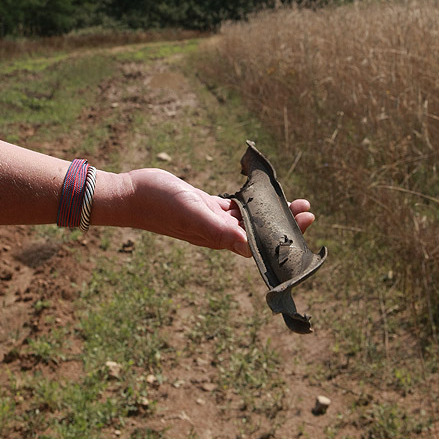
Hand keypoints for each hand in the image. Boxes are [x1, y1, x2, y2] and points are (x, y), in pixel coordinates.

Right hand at [125, 168, 313, 257]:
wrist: (131, 194)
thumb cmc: (159, 204)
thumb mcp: (192, 212)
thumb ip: (218, 228)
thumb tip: (246, 244)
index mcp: (217, 237)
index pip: (257, 243)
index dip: (280, 238)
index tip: (303, 227)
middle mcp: (217, 230)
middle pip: (257, 230)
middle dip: (282, 222)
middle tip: (307, 211)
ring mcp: (211, 217)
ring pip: (248, 217)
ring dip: (269, 210)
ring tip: (292, 202)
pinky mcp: (203, 204)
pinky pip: (232, 205)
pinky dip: (248, 201)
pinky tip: (259, 194)